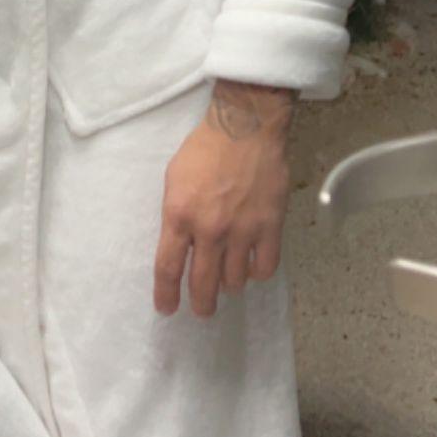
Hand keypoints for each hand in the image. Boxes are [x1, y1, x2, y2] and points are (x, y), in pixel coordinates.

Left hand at [152, 80, 297, 317]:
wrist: (246, 126)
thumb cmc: (205, 148)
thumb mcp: (174, 179)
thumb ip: (175, 215)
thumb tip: (180, 244)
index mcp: (179, 215)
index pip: (168, 268)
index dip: (166, 295)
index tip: (167, 309)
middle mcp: (209, 230)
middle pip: (203, 284)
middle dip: (201, 304)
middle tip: (202, 310)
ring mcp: (242, 230)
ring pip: (235, 280)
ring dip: (229, 285)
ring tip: (228, 281)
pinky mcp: (270, 226)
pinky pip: (265, 267)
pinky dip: (257, 274)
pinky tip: (252, 267)